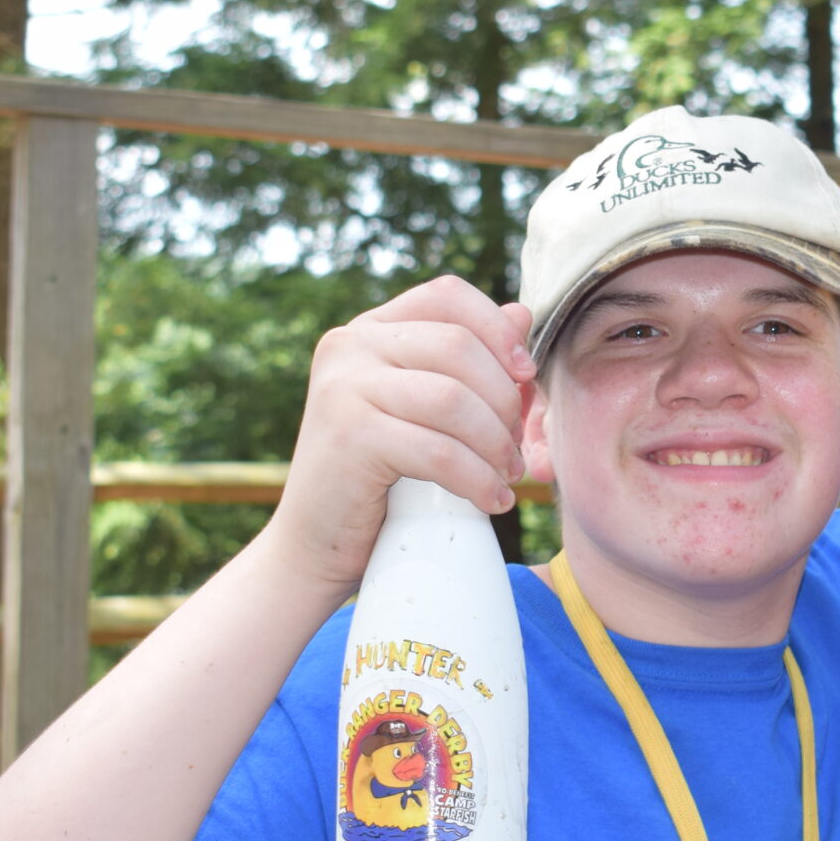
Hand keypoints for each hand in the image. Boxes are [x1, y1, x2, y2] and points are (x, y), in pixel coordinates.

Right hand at [261, 276, 535, 589]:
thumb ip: (468, 363)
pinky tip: (492, 500)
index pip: (447, 295)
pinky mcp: (350, 436)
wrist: (314, 545)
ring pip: (454, 399)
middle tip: (514, 447)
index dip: (497, 328)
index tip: (525, 374)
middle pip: (459, 345)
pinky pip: (438, 451)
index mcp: (369, 330)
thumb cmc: (378, 478)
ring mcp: (344, 387)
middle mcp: (350, 346)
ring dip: (495, 443)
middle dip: (504, 399)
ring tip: (506, 475)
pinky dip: (477, 479)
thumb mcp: (426, 412)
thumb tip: (521, 312)